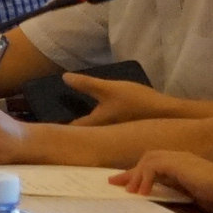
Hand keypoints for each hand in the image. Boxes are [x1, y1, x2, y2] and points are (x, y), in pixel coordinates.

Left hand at [64, 74, 185, 126]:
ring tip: (69, 116)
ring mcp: (113, 134)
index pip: (70, 130)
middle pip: (79, 132)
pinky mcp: (123, 131)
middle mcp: (102, 134)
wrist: (168, 114)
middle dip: (67, 129)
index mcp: (95, 126)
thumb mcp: (110, 89)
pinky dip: (97, 124)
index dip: (56, 127)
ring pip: (92, 131)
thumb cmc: (137, 102)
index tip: (44, 126)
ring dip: (82, 126)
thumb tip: (64, 78)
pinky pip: (103, 129)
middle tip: (52, 122)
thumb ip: (87, 84)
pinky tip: (97, 116)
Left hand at [119, 149, 212, 205]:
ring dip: (136, 174)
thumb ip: (178, 192)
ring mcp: (179, 158)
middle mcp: (179, 158)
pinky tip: (143, 192)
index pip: (155, 166)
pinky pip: (153, 166)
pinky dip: (145, 178)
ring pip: (148, 160)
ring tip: (130, 190)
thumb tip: (163, 198)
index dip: (139, 175)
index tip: (126, 185)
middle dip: (131, 171)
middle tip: (115, 182)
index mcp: (183, 165)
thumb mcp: (193, 195)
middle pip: (147, 159)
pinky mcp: (177, 163)